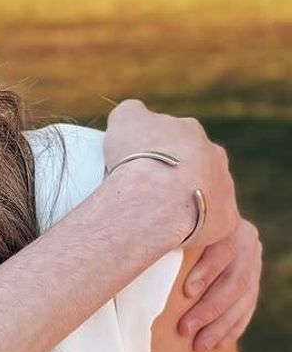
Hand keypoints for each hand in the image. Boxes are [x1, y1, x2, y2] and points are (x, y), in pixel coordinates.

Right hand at [103, 99, 238, 250]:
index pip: (177, 140)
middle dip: (178, 179)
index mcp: (191, 132)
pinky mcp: (226, 220)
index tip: (142, 168)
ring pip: (207, 197)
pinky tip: (178, 238)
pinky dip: (199, 232)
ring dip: (189, 206)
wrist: (153, 198)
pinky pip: (217, 228)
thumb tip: (133, 114)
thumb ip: (132, 112)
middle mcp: (214, 157)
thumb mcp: (124, 120)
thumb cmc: (137, 158)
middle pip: (197, 167)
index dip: (159, 154)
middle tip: (151, 195)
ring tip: (160, 221)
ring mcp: (224, 189)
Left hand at [178, 217, 262, 351]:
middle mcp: (246, 241)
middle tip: (184, 329)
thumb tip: (137, 257)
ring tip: (199, 346)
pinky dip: (232, 329)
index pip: (223, 249)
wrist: (190, 237)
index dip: (206, 271)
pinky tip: (218, 345)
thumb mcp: (168, 236)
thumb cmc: (165, 237)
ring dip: (220, 326)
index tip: (186, 292)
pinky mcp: (253, 282)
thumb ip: (165, 243)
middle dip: (209, 308)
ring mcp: (253, 263)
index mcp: (226, 224)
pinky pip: (247, 309)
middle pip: (235, 279)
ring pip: (243, 299)